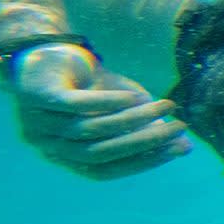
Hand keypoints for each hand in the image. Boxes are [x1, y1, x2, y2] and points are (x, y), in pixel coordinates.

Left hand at [12, 45, 191, 179]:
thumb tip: (186, 148)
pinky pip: (76, 104)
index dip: (142, 163)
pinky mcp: (37, 96)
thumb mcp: (120, 110)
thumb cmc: (88, 86)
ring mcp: (38, 122)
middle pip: (98, 153)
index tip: (179, 148)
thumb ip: (146, 130)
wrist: (48, 51)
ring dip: (133, 119)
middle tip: (180, 129)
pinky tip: (136, 96)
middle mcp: (47, 145)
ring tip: (166, 107)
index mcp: (64, 157)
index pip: (103, 171)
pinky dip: (108, 102)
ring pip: (91, 129)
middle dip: (144, 142)